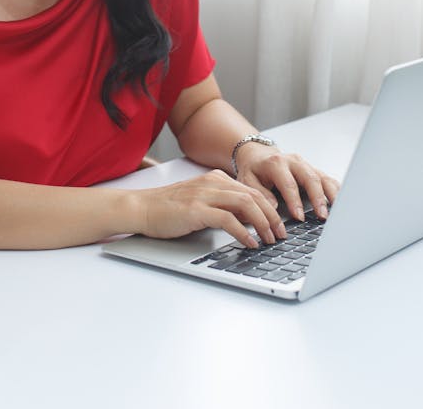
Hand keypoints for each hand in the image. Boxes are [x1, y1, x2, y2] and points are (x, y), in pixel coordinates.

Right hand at [136, 170, 286, 247]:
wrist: (141, 208)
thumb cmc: (168, 209)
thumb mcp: (201, 202)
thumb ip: (223, 206)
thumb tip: (248, 221)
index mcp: (215, 179)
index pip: (252, 190)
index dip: (270, 208)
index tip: (279, 225)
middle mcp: (213, 183)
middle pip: (254, 196)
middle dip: (272, 217)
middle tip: (281, 234)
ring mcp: (204, 195)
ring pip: (245, 204)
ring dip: (263, 223)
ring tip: (269, 239)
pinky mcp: (196, 210)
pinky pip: (228, 219)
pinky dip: (244, 232)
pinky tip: (250, 243)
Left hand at [233, 143, 340, 221]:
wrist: (258, 155)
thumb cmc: (253, 170)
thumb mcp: (247, 181)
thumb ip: (260, 193)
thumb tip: (273, 206)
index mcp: (276, 163)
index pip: (288, 183)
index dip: (295, 201)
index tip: (299, 216)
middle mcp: (294, 161)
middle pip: (310, 178)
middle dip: (318, 198)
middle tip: (322, 215)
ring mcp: (306, 164)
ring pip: (322, 177)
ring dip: (331, 194)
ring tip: (338, 210)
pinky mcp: (313, 169)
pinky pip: (327, 179)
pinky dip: (336, 190)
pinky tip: (341, 202)